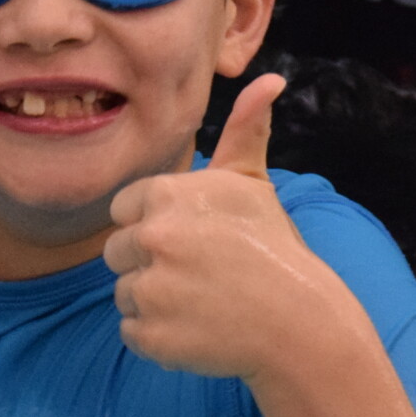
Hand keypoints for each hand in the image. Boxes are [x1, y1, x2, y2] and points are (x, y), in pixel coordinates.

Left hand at [104, 76, 358, 380]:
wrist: (298, 321)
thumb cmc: (272, 246)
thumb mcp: (253, 184)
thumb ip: (245, 131)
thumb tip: (270, 80)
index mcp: (166, 195)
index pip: (124, 210)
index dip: (154, 224)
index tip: (191, 238)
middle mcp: (152, 237)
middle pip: (117, 252)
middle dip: (150, 263)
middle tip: (198, 272)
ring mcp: (150, 290)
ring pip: (125, 293)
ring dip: (154, 301)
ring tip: (200, 301)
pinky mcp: (151, 336)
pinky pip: (133, 333)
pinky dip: (159, 336)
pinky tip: (196, 329)